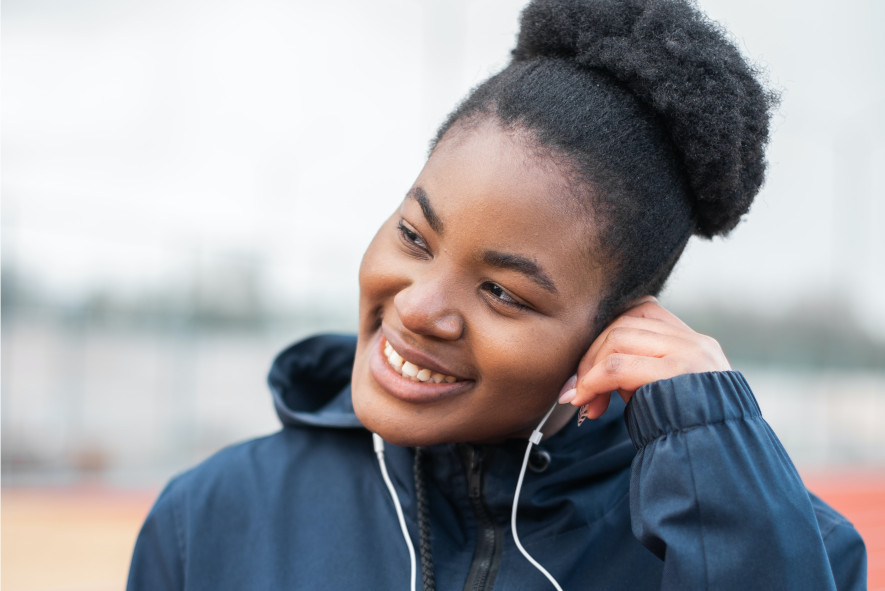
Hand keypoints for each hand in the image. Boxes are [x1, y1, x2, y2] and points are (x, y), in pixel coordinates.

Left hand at [558, 296, 730, 419]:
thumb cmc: (685, 434)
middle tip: (578, 393)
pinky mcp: (678, 370)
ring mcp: (690, 352)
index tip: (590, 371)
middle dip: (591, 357)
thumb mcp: (660, 394)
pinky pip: (618, 365)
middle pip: (623, 323)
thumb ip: (634, 373)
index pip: (640, 313)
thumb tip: (585, 376)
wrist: (718, 458)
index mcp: (693, 343)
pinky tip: (586, 400)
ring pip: (617, 338)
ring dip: (590, 370)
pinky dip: (593, 381)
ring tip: (584, 402)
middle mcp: (695, 342)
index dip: (606, 336)